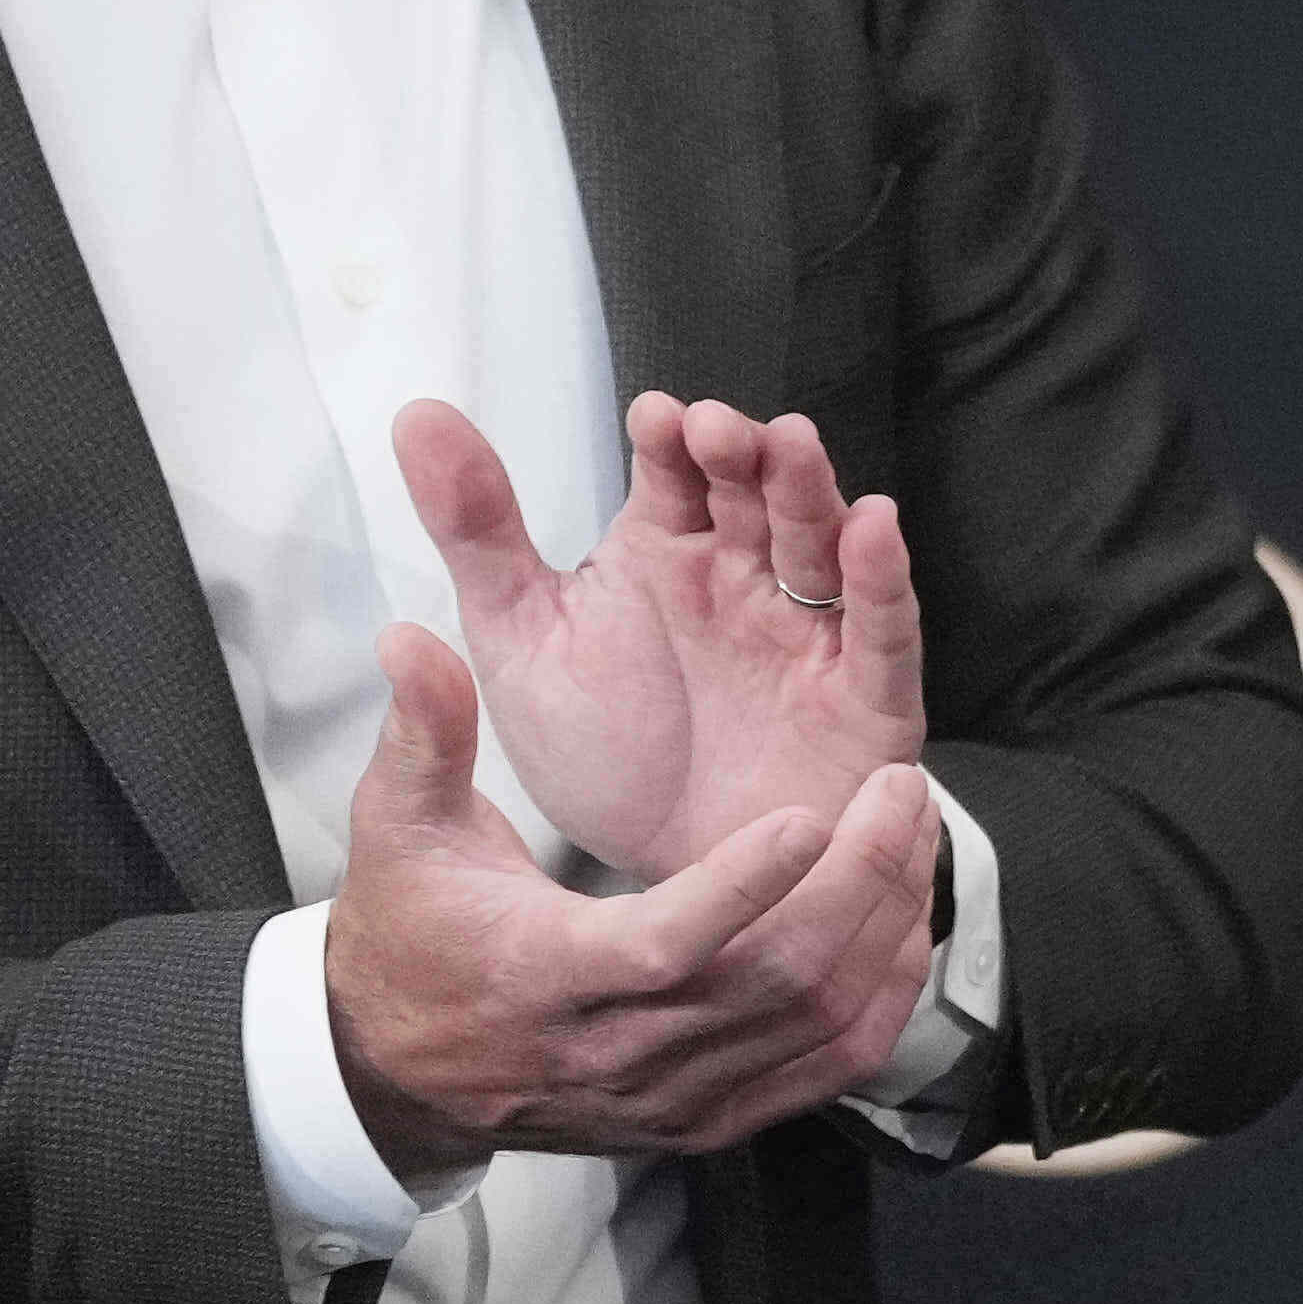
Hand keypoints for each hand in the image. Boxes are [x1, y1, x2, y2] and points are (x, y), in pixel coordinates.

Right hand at [323, 626, 946, 1173]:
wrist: (396, 1072)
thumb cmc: (408, 934)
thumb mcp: (399, 829)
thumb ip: (423, 736)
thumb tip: (409, 639)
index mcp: (546, 975)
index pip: (664, 947)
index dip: (743, 888)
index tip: (806, 814)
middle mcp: (619, 1052)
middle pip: (776, 984)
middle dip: (859, 881)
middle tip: (900, 788)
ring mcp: (673, 1098)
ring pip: (819, 1028)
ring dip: (885, 928)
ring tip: (911, 832)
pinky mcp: (709, 1120)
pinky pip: (828, 1070)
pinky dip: (883, 997)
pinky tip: (902, 920)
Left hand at [397, 393, 922, 886]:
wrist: (663, 887)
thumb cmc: (609, 755)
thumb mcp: (521, 638)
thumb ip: (476, 529)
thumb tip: (417, 416)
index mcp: (668, 554)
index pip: (676, 472)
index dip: (670, 439)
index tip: (651, 418)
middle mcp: (743, 579)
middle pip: (756, 492)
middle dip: (744, 452)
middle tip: (714, 428)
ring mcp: (806, 635)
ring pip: (821, 544)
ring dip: (812, 491)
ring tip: (792, 446)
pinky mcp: (861, 699)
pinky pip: (883, 631)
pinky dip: (885, 578)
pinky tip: (874, 527)